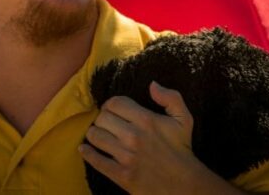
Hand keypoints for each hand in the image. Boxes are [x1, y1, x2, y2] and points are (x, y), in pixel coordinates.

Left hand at [80, 81, 239, 194]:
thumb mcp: (183, 119)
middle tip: (105, 122)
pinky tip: (84, 149)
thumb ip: (171, 97)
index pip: (115, 103)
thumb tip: (152, 84)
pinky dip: (87, 153)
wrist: (183, 183)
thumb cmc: (181, 149)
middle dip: (102, 118)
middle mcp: (134, 136)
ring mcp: (126, 157)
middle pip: (102, 118)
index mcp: (146, 120)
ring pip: (96, 136)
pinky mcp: (121, 175)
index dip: (111, 104)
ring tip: (98, 133)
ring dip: (94, 133)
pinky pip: (96, 160)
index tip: (112, 109)